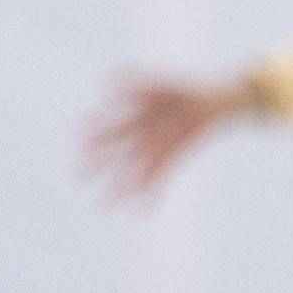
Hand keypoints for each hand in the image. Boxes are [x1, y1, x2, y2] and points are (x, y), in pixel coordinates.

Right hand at [83, 75, 244, 201]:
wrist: (214, 99)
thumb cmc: (184, 87)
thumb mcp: (157, 81)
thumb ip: (132, 79)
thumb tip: (106, 83)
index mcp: (134, 116)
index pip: (109, 127)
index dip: (94, 133)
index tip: (77, 138)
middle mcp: (142, 134)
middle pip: (116, 152)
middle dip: (98, 165)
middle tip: (78, 178)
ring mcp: (157, 147)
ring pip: (135, 170)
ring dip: (121, 187)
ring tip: (106, 205)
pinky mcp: (173, 157)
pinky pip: (161, 177)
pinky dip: (152, 195)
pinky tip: (142, 213)